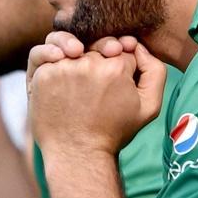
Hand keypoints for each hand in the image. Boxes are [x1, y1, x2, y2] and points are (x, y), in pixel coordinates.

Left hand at [28, 41, 165, 156]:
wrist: (78, 154)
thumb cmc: (114, 132)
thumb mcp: (149, 107)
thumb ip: (155, 71)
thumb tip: (138, 47)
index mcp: (117, 67)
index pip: (122, 47)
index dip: (123, 58)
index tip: (120, 73)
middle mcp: (90, 63)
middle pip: (96, 44)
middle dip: (101, 51)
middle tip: (100, 77)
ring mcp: (63, 68)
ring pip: (69, 43)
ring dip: (72, 46)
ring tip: (76, 57)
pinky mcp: (42, 76)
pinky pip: (42, 54)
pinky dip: (48, 53)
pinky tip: (56, 59)